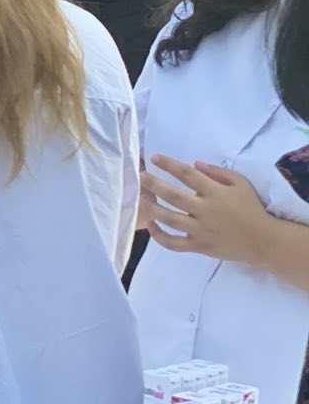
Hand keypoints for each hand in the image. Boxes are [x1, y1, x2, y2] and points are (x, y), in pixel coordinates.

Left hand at [141, 154, 273, 265]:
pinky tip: (151, 225)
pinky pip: (173, 243)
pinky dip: (159, 236)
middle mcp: (205, 210)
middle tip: (140, 176)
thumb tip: (194, 163)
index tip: (155, 158)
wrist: (263, 241)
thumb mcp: (241, 184)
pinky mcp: (198, 246)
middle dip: (154, 184)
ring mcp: (200, 230)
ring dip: (152, 208)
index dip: (170, 165)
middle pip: (173, 196)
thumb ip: (218, 172)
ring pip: (169, 219)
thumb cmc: (251, 209)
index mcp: (215, 193)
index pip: (188, 175)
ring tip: (140, 198)